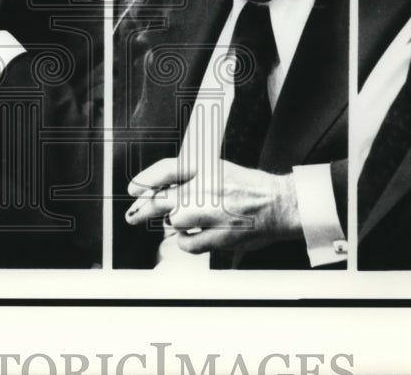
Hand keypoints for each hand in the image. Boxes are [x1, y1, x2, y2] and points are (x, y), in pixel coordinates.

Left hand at [125, 158, 301, 254]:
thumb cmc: (248, 187)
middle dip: (143, 210)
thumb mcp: (218, 169)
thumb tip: (159, 189)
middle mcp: (206, 187)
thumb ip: (190, 177)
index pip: (166, 169)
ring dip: (176, 224)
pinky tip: (191, 237)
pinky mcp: (219, 235)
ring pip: (174, 221)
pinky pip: (187, 244)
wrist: (278, 203)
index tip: (133, 189)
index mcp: (205, 167)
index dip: (145, 179)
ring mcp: (212, 213)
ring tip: (183, 223)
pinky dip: (186, 242)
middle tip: (132, 216)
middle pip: (162, 199)